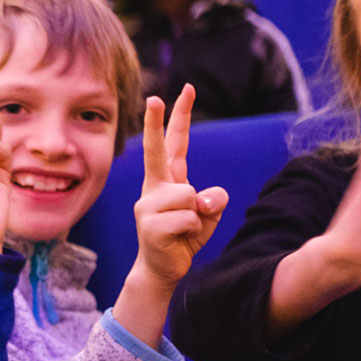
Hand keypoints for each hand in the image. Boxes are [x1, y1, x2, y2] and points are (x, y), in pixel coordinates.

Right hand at [129, 85, 228, 293]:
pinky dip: (193, 230)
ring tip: (184, 230)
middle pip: (156, 151)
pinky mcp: (150, 225)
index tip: (186, 89)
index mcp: (167, 180)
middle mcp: (154, 187)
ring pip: (189, 195)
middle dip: (156, 123)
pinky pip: (188, 218)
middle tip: (154, 97)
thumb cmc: (184, 238)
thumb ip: (212, 201)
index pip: (175, 142)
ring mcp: (148, 205)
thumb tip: (202, 198)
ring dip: (197, 216)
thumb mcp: (207, 216)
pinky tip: (178, 240)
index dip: (180, 116)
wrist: (161, 270)